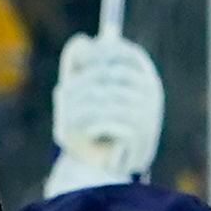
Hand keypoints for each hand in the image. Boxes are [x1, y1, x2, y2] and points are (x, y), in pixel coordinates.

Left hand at [51, 33, 166, 185]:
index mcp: (140, 74)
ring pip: (104, 97)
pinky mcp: (140, 135)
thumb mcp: (80, 91)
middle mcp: (149, 90)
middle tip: (62, 94)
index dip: (97, 54)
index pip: (120, 52)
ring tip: (67, 119)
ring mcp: (148, 112)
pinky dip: (90, 125)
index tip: (78, 63)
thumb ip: (79, 63)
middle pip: (107, 74)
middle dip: (79, 84)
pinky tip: (84, 132)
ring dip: (79, 107)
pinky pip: (109, 120)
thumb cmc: (89, 126)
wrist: (102, 169)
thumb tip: (81, 41)